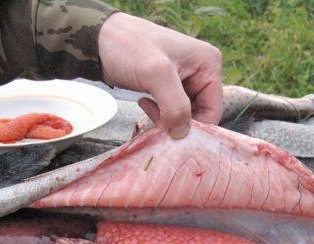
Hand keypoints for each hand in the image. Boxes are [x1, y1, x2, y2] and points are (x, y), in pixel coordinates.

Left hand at [98, 12, 222, 138]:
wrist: (100, 40)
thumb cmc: (130, 48)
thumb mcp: (157, 74)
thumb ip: (175, 106)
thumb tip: (182, 134)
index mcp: (208, 65)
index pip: (213, 110)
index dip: (196, 127)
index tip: (173, 133)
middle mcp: (201, 72)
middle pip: (199, 114)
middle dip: (179, 124)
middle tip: (157, 124)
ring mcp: (185, 80)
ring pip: (184, 115)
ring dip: (167, 120)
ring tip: (148, 109)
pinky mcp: (169, 86)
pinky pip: (172, 111)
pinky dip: (160, 115)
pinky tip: (145, 103)